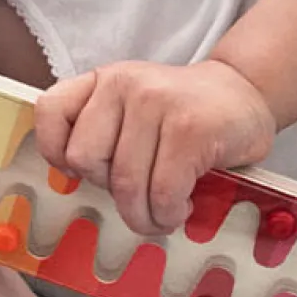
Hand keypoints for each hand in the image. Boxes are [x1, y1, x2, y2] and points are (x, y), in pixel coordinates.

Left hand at [33, 59, 276, 234]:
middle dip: (110, 193)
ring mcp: (157, 103)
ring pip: (125, 183)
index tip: (79, 173)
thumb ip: (103, 131)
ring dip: (144, 215)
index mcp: (103, 81)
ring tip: (162, 214)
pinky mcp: (190, 129)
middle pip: (86, 160)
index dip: (56, 151)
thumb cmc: (184, 112)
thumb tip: (75, 183)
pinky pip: (162, 192)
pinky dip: (169, 213)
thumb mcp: (132, 107)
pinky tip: (181, 207)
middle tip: (136, 196)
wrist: (246, 92)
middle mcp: (124, 85)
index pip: (50, 110)